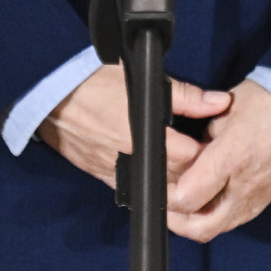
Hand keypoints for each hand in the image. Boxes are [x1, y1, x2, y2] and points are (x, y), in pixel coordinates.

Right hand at [38, 64, 230, 188]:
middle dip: (197, 168)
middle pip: (181, 179)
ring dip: (177, 179)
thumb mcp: (142, 79)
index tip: (216, 139)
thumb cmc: (93, 83)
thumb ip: (184, 95)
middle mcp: (135, 161)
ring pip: (162, 190)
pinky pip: (139, 192)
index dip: (209, 150)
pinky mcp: (107, 179)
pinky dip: (154, 185)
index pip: (193, 159)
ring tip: (185, 160)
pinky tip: (161, 172)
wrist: (52, 98)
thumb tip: (218, 102)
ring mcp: (120, 174)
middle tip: (206, 149)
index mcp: (146, 136)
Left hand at [166, 80, 270, 241]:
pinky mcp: (268, 199)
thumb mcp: (227, 108)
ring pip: (219, 227)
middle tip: (165, 204)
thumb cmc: (270, 100)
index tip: (158, 181)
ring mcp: (257, 196)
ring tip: (183, 205)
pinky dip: (218, 216)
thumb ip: (205, 133)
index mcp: (230, 158)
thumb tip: (192, 150)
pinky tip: (209, 201)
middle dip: (177, 220)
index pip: (188, 196)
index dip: (167, 194)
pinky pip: (237, 219)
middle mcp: (243, 185)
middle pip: (201, 227)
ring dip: (197, 221)